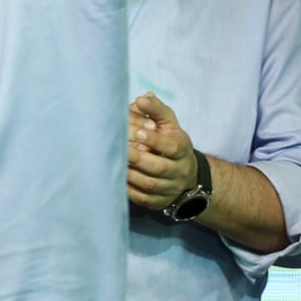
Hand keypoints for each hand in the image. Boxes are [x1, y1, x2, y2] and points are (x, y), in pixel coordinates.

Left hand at [127, 93, 199, 210]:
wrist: (185, 172)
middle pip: (159, 167)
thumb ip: (155, 110)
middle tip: (120, 149)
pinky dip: (129, 191)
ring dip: (131, 175)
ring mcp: (170, 188)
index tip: (138, 132)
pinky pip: (144, 199)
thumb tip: (142, 98)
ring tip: (115, 163)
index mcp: (182, 148)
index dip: (154, 140)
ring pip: (150, 185)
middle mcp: (179, 170)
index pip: (171, 146)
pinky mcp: (160, 201)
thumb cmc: (169, 141)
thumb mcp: (168, 123)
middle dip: (138, 159)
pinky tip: (117, 180)